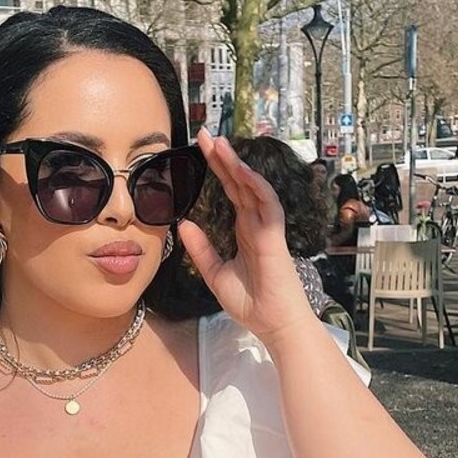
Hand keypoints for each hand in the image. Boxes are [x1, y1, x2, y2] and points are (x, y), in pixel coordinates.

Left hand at [178, 130, 312, 341]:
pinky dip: (256, 186)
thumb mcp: (214, 272)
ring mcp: (267, 228)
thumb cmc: (250, 302)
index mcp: (243, 229)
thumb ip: (201, 248)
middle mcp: (256, 223)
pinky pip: (268, 205)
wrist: (271, 324)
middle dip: (223, 158)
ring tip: (220, 144)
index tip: (201, 149)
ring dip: (238, 164)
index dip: (217, 169)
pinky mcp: (275, 236)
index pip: (230, 191)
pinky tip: (242, 171)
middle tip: (206, 134)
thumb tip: (183, 224)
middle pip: (239, 182)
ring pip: (253, 187)